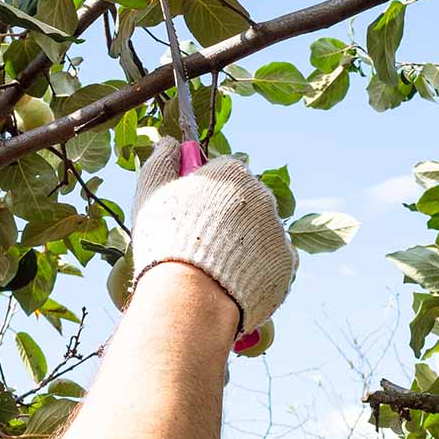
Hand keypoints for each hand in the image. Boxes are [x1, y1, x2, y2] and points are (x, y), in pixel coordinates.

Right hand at [130, 137, 296, 336]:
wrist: (191, 296)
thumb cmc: (167, 240)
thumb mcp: (151, 192)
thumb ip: (162, 160)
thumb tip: (170, 141)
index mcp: (233, 173)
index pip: (223, 171)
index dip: (204, 191)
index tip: (189, 210)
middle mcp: (263, 197)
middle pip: (244, 202)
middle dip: (226, 217)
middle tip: (200, 242)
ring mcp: (278, 231)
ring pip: (258, 233)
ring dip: (242, 244)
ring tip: (214, 268)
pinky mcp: (286, 264)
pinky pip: (270, 262)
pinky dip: (255, 269)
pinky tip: (232, 281)